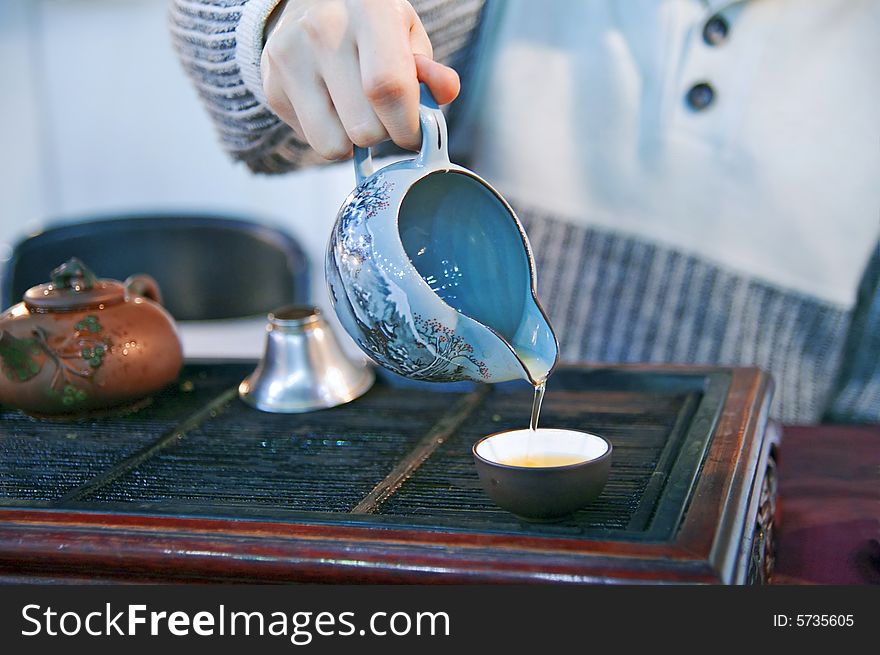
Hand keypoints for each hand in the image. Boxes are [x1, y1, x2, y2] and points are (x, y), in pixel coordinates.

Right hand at [261, 0, 459, 159]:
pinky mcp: (272, 85)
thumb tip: (445, 91)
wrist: (311, 3)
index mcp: (368, 11)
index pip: (388, 89)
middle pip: (364, 127)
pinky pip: (313, 141)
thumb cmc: (369, 23)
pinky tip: (331, 104)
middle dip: (385, 134)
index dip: (408, 126)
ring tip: (357, 110)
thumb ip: (429, 69)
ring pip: (334, 145)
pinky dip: (330, 134)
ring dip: (354, 141)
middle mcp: (322, 30)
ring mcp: (290, 58)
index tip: (415, 132)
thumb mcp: (406, 33)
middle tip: (384, 113)